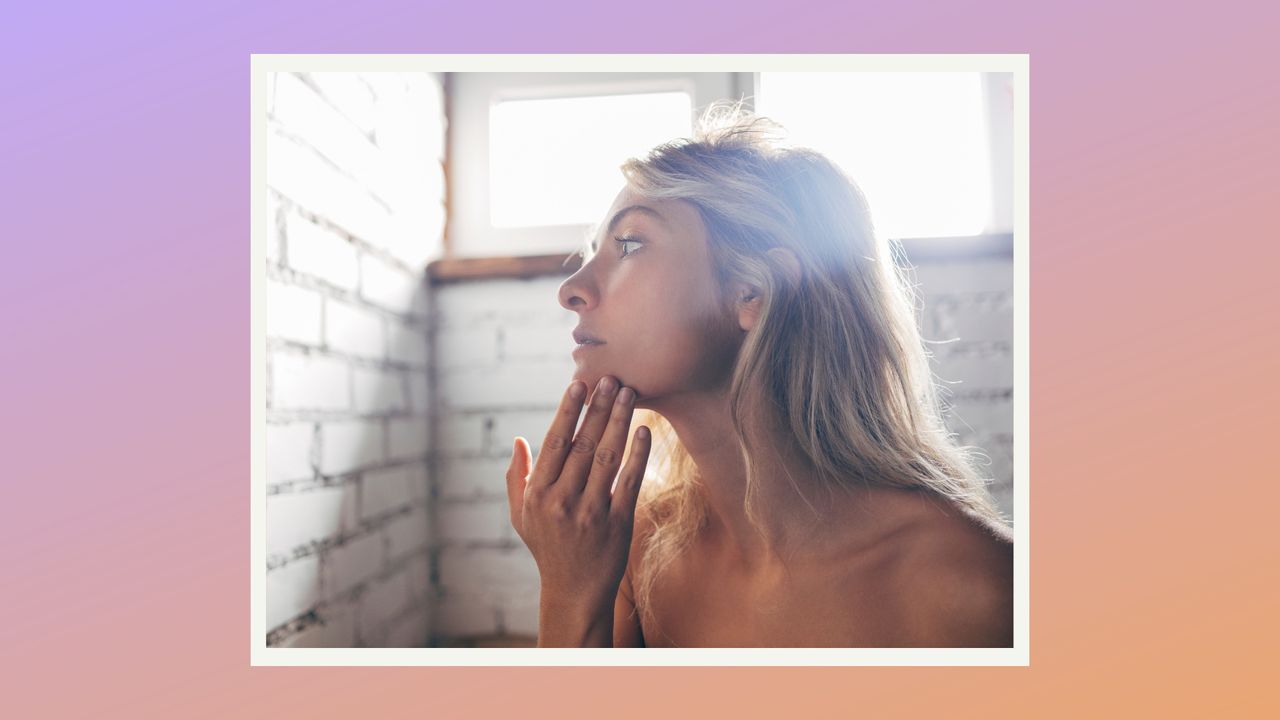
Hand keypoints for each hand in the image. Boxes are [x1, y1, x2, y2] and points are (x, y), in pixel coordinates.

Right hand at [505, 375, 651, 639]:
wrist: (574, 592)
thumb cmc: (547, 547)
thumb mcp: (521, 516)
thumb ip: (518, 477)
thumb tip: (518, 441)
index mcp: (537, 494)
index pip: (555, 443)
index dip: (567, 411)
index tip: (579, 384)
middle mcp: (561, 501)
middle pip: (584, 444)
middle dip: (598, 408)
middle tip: (611, 378)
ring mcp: (590, 512)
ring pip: (608, 457)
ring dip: (620, 421)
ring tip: (629, 394)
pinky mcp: (618, 523)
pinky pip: (630, 481)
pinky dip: (638, 454)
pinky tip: (644, 431)